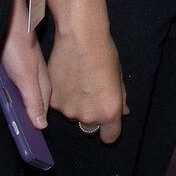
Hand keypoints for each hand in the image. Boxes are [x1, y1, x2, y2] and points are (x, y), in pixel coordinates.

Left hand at [0, 0, 51, 130]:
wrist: (4, 19)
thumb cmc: (17, 45)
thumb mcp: (26, 78)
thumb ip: (34, 100)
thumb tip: (41, 124)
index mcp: (41, 82)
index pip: (42, 109)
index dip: (40, 124)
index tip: (36, 144)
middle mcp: (34, 77)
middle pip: (33, 102)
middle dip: (31, 117)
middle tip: (25, 137)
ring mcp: (22, 71)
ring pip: (22, 94)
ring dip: (19, 107)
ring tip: (15, 122)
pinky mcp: (10, 66)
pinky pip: (11, 86)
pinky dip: (10, 95)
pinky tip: (5, 97)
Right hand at [47, 2, 128, 142]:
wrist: (80, 38)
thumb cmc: (104, 54)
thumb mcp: (118, 76)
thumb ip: (120, 98)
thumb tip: (123, 112)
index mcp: (108, 112)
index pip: (109, 137)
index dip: (108, 130)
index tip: (106, 124)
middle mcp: (88, 116)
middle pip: (89, 124)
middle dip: (90, 112)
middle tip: (90, 90)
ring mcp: (68, 110)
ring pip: (72, 114)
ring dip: (74, 104)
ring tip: (77, 81)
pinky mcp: (52, 102)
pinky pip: (58, 105)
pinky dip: (61, 96)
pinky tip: (65, 78)